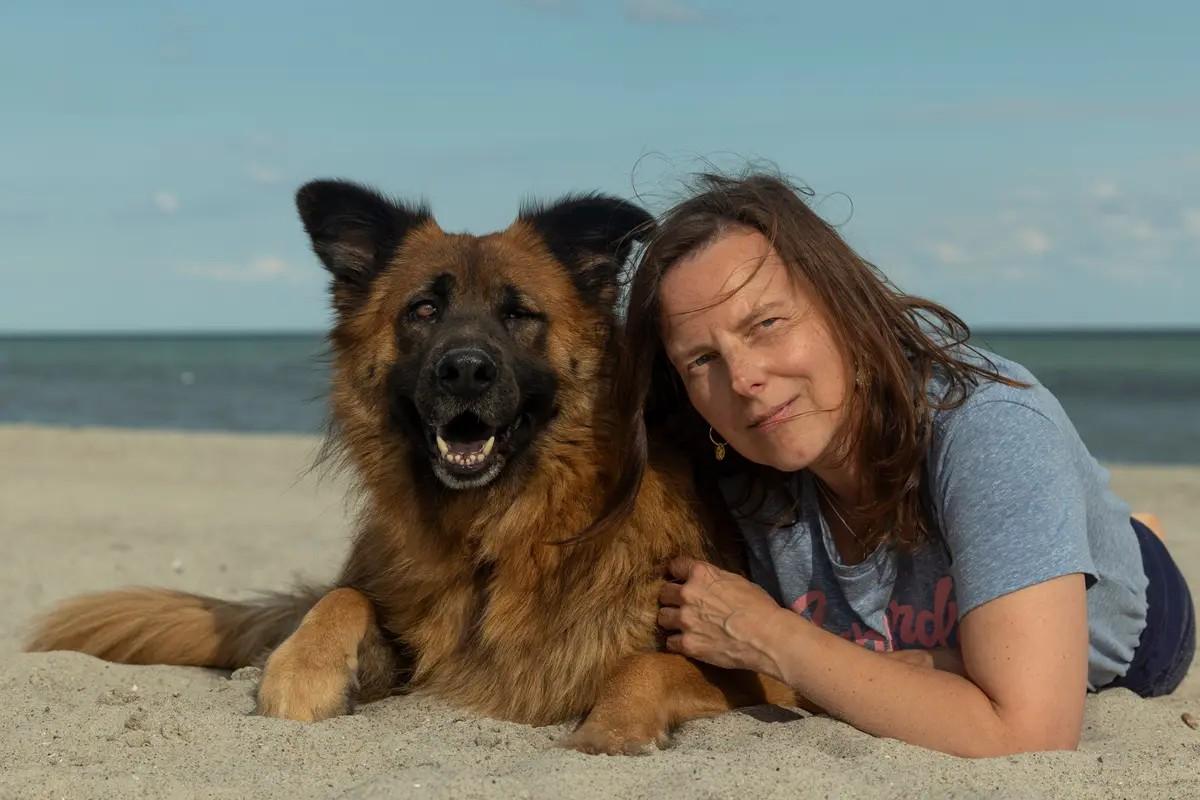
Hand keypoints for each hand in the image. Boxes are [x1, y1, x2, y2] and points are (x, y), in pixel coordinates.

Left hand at [657, 556, 788, 676]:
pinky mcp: (687, 644)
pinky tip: (688, 642)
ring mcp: (685, 619)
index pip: (675, 566)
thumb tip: (708, 583)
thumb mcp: (737, 581)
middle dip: (671, 599)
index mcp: (701, 574)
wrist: (767, 636)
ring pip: (662, 617)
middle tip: (682, 606)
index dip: (676, 573)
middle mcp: (687, 594)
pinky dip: (677, 643)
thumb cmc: (759, 607)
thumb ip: (714, 579)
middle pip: (664, 593)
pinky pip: (670, 642)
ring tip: (682, 625)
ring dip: (671, 621)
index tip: (678, 579)